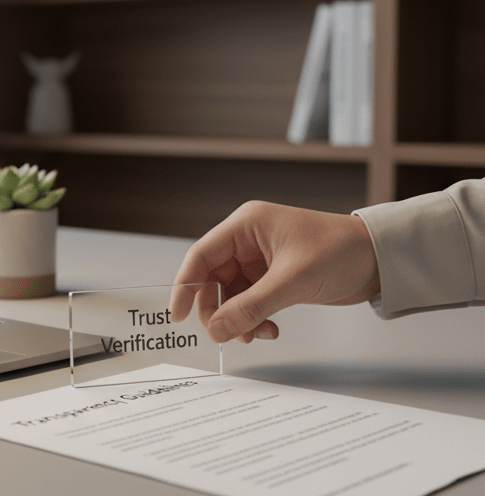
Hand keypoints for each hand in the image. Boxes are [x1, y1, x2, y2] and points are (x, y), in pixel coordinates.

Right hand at [170, 201, 379, 343]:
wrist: (380, 259)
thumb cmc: (340, 251)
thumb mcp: (292, 280)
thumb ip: (251, 306)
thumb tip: (217, 329)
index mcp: (246, 225)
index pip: (201, 255)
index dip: (186, 285)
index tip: (178, 314)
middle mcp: (248, 240)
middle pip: (212, 278)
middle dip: (217, 308)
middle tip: (226, 333)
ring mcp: (260, 259)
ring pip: (230, 293)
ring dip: (237, 317)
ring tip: (255, 334)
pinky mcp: (273, 276)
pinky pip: (249, 300)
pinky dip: (253, 318)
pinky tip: (268, 329)